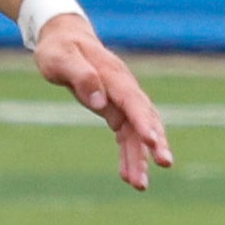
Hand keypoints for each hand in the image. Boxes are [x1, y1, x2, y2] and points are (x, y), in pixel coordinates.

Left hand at [33, 17, 174, 189]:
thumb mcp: (61, 59)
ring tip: (140, 186)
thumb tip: (99, 101)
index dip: (144, 121)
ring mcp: (121, 101)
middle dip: (155, 143)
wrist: (63, 38)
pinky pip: (126, 136)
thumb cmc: (59, 48)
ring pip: (136, 133)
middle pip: (144, 118)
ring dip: (140, 158)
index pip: (133, 101)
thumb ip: (81, 77)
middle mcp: (124, 89)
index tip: (152, 142)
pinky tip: (127, 176)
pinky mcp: (114, 110)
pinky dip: (128, 155)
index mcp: (114, 75)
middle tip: (164, 164)